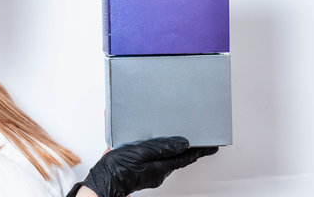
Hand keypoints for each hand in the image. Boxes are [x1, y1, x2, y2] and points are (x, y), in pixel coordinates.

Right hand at [67, 136, 217, 196]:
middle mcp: (156, 168)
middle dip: (185, 145)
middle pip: (175, 155)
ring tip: (173, 132)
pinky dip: (150, 143)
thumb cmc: (117, 170)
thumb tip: (182, 143)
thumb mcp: (139, 154)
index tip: (212, 146)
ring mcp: (146, 167)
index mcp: (160, 167)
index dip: (200, 151)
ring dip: (167, 143)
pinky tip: (143, 135)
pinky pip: (147, 151)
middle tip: (197, 136)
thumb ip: (160, 147)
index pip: (186, 157)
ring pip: (162, 153)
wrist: (100, 181)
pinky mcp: (136, 163)